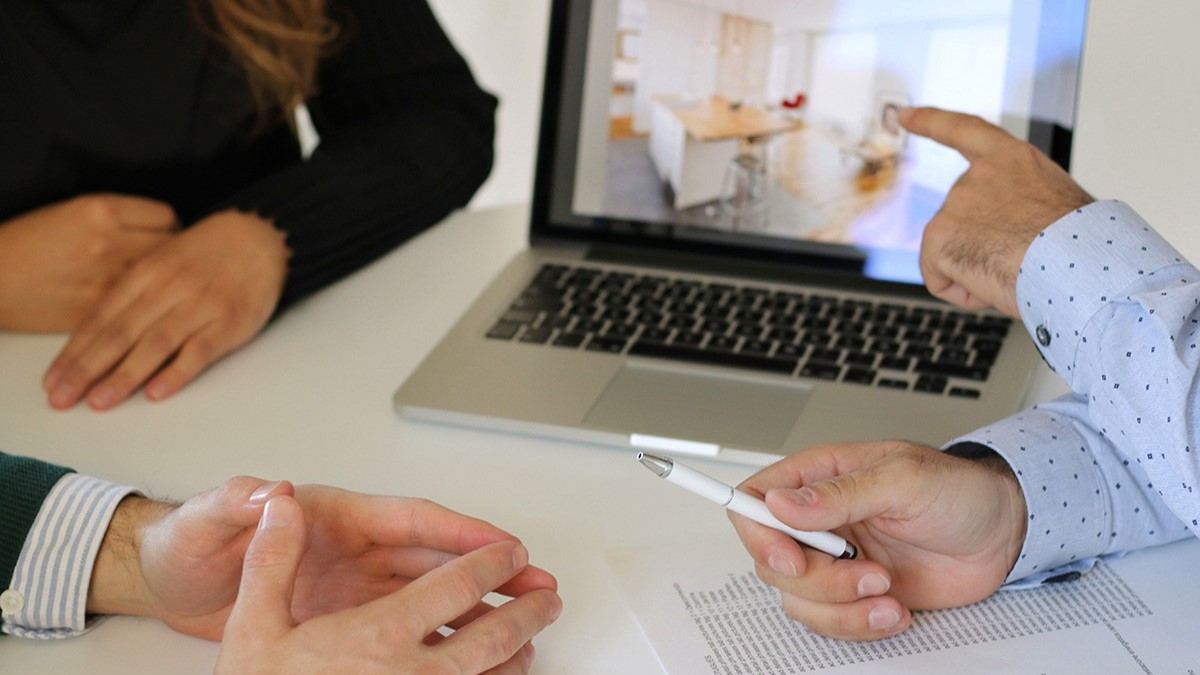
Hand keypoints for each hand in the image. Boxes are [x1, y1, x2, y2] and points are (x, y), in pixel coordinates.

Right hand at [0, 194, 175, 330]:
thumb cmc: (28, 243)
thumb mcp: (71, 212)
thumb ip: (119, 218)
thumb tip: (157, 228)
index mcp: (101, 210)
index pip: (166, 216)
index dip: (172, 229)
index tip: (171, 238)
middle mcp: (109, 241)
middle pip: (171, 248)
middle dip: (175, 257)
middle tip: (172, 265)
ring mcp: (106, 278)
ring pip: (160, 281)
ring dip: (164, 284)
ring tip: (160, 286)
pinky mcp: (99, 309)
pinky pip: (138, 307)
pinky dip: (145, 307)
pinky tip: (141, 306)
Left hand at [41, 208, 289, 409]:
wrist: (261, 235)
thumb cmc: (206, 254)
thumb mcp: (160, 260)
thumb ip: (132, 294)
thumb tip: (97, 338)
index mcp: (145, 273)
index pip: (100, 317)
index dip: (73, 351)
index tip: (52, 380)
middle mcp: (168, 289)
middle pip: (119, 334)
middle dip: (86, 369)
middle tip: (63, 397)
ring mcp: (200, 306)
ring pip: (155, 344)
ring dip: (124, 376)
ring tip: (99, 401)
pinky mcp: (229, 322)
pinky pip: (199, 351)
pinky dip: (177, 373)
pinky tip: (156, 392)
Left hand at [87, 478, 559, 644]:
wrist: (168, 580)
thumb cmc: (190, 544)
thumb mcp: (207, 520)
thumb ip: (239, 505)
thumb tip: (271, 494)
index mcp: (334, 516)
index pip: (409, 518)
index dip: (459, 529)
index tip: (500, 543)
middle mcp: (354, 547)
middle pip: (436, 555)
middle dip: (490, 566)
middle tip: (536, 580)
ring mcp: (353, 583)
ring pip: (432, 591)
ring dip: (478, 601)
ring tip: (524, 616)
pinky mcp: (344, 618)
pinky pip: (409, 623)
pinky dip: (444, 632)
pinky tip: (472, 650)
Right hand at [729, 441, 1026, 640]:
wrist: (1002, 535)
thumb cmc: (958, 492)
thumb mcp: (903, 479)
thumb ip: (841, 494)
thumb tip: (782, 502)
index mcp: (821, 477)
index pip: (756, 499)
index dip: (758, 533)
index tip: (789, 557)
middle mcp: (820, 520)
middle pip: (772, 559)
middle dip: (817, 579)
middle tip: (864, 573)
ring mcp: (836, 559)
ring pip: (798, 598)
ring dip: (843, 606)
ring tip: (888, 590)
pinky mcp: (856, 594)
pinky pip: (831, 621)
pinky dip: (862, 624)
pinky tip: (895, 607)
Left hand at [900, 106, 1094, 317]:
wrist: (1079, 264)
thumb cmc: (1083, 247)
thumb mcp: (1057, 205)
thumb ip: (1020, 205)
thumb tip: (1009, 236)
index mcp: (1013, 160)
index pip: (964, 131)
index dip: (931, 122)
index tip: (905, 116)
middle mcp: (978, 176)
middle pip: (959, 220)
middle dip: (983, 247)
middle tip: (1024, 259)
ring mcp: (955, 204)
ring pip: (953, 254)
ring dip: (979, 272)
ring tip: (1018, 270)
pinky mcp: (938, 235)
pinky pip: (941, 279)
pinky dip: (964, 291)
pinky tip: (994, 285)